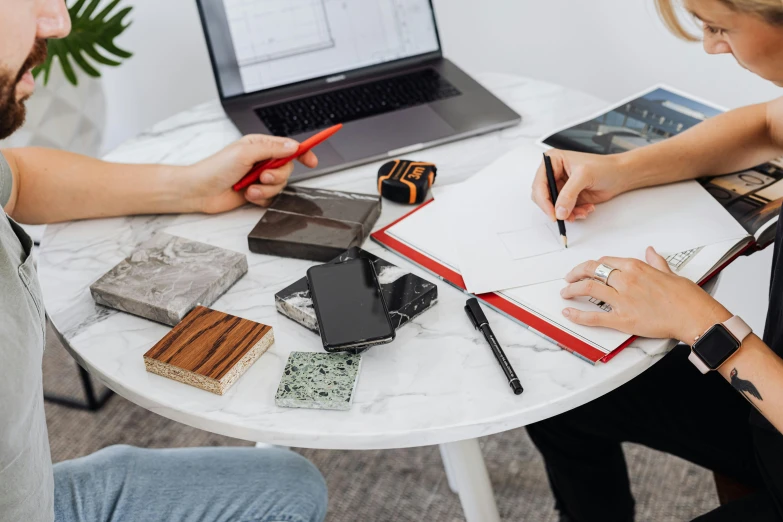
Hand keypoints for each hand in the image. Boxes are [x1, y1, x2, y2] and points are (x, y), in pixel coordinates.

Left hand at [183, 134, 317, 213]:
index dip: (303, 152)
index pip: (288, 146)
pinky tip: (248, 195)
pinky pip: (271, 197)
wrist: (199, 191)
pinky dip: (261, 198)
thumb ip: (272, 149)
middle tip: (263, 176)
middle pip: (287, 168)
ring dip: (266, 189)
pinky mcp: (256, 192)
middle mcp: (261, 160)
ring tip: (250, 188)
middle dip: (277, 176)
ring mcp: (258, 177)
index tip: (312, 161)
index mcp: (259, 145)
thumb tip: (293, 146)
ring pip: (279, 185)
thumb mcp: (245, 153)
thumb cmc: (215, 168)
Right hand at [531, 149, 631, 222]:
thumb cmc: (604, 167)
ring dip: (567, 213)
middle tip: (564, 217)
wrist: (619, 176)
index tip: (552, 213)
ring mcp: (561, 187)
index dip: (544, 200)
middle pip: (543, 197)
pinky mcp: (568, 198)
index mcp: (552, 161)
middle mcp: (554, 174)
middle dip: (555, 208)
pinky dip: (574, 214)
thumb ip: (569, 194)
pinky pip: (564, 211)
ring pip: (553, 207)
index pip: (539, 184)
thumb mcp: (583, 176)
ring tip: (581, 211)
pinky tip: (586, 209)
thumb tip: (559, 211)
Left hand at [559, 247, 731, 343]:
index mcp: (636, 267)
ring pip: (588, 289)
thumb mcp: (670, 273)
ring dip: (572, 290)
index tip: (586, 269)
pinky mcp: (622, 318)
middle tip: (569, 278)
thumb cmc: (686, 297)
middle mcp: (626, 280)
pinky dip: (578, 315)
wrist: (694, 316)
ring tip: (565, 292)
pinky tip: (569, 313)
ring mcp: (622, 299)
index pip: (605, 261)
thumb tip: (651, 252)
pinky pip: (594, 316)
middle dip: (576, 273)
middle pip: (591, 271)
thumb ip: (656, 262)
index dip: (592, 265)